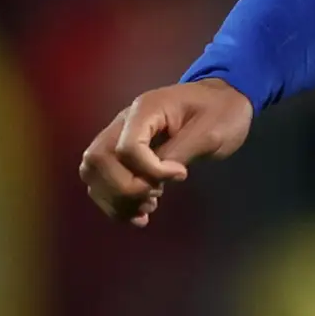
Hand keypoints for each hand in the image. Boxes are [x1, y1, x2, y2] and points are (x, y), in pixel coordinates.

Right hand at [77, 78, 254, 224]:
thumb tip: (156, 177)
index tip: (181, 174)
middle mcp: (123, 122)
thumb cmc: (221, 112)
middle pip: (99, 160)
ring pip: (92, 172)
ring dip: (116, 199)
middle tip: (156, 196)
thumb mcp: (211, 132)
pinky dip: (115, 203)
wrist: (222, 101)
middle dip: (125, 189)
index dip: (149, 171)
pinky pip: (101, 180)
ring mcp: (118, 137)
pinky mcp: (121, 154)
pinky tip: (139, 214)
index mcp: (146, 109)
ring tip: (148, 207)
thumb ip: (180, 153)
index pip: (126, 147)